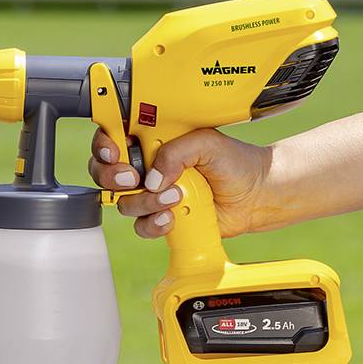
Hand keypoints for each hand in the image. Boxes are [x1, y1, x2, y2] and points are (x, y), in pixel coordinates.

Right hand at [88, 125, 280, 241]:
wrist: (256, 194)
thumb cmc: (235, 162)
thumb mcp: (208, 143)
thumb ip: (177, 152)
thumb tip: (153, 178)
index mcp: (154, 141)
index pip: (115, 138)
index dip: (105, 146)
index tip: (114, 153)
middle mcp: (149, 167)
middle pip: (106, 173)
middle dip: (113, 177)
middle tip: (134, 179)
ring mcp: (154, 194)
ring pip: (124, 202)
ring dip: (145, 201)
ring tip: (176, 197)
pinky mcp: (162, 218)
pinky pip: (141, 225)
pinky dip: (153, 223)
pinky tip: (173, 218)